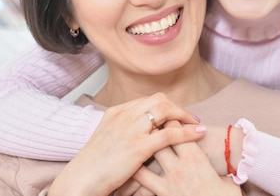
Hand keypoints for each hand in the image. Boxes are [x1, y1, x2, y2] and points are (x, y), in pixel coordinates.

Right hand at [48, 93, 203, 195]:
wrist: (81, 179)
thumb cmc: (93, 165)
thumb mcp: (106, 138)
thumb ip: (122, 130)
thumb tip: (140, 132)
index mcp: (116, 112)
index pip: (147, 100)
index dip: (166, 106)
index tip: (177, 114)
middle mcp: (124, 116)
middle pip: (159, 100)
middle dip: (177, 107)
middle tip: (190, 117)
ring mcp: (131, 130)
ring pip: (165, 110)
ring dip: (185, 115)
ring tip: (196, 123)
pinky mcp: (138, 146)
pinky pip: (169, 133)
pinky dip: (187, 132)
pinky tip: (198, 134)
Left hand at [133, 121, 241, 195]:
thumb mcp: (228, 181)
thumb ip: (218, 169)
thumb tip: (219, 164)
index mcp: (195, 159)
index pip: (175, 129)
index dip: (170, 121)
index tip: (168, 120)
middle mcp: (177, 169)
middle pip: (155, 141)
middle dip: (151, 133)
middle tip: (148, 130)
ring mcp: (166, 186)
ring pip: (142, 164)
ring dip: (138, 157)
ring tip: (135, 152)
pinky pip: (141, 188)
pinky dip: (135, 181)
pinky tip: (131, 177)